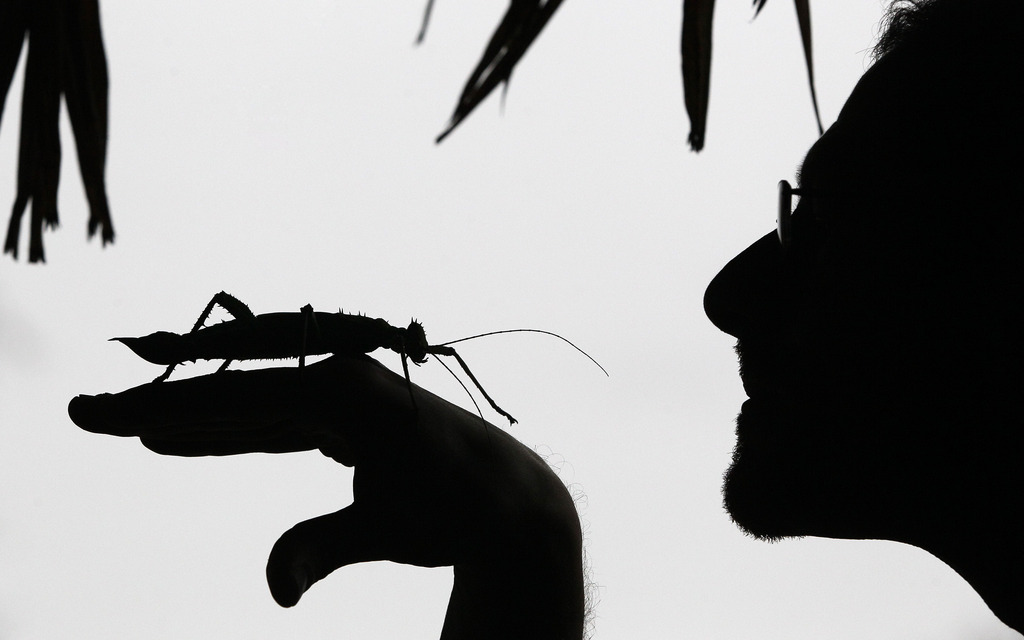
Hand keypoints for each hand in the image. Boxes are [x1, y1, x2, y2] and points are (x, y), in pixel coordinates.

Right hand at [69, 355, 584, 639]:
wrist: (507, 499)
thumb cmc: (452, 512)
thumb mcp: (390, 529)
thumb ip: (327, 547)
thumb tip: (276, 590)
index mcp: (345, 394)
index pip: (238, 400)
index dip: (167, 411)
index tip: (106, 416)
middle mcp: (339, 380)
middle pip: (233, 395)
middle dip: (162, 406)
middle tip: (91, 414)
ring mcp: (342, 395)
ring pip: (249, 408)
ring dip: (192, 420)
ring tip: (131, 430)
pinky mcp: (343, 416)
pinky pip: (273, 423)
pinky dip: (231, 434)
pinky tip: (189, 442)